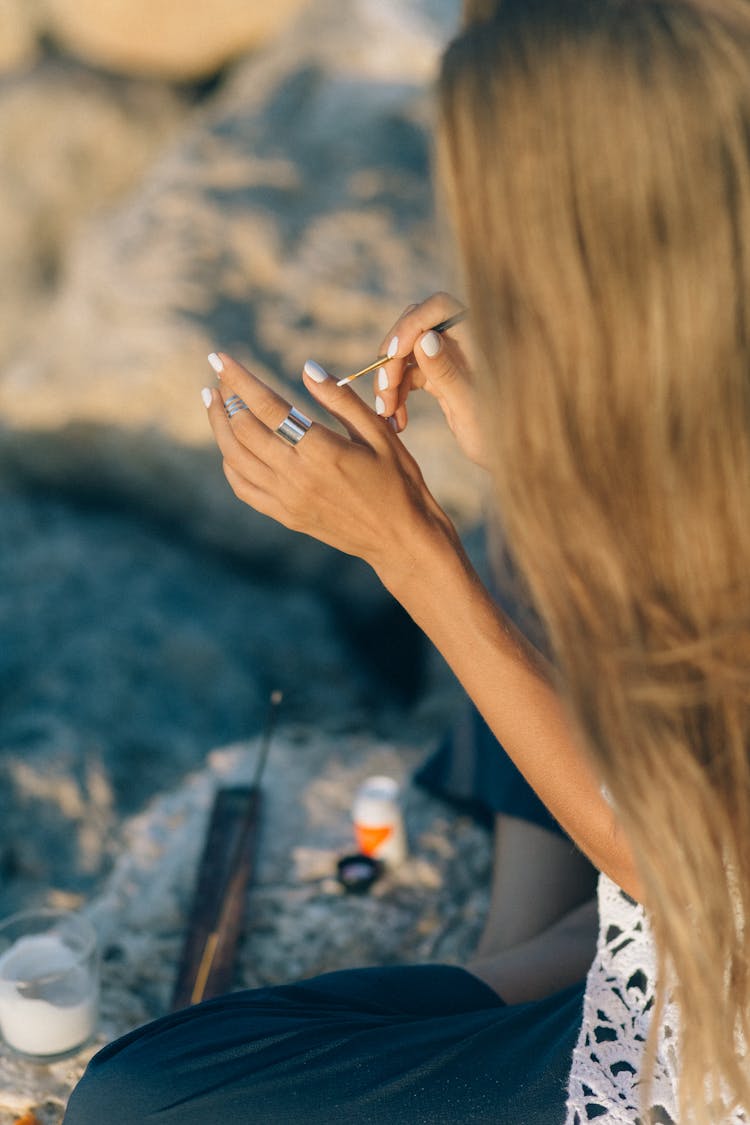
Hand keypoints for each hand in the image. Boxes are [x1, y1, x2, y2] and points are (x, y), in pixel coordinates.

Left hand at [202, 353, 459, 582]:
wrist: (401, 538)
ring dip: (219, 426)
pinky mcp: (285, 516)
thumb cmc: (399, 481)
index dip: (239, 378)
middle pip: (243, 429)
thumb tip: (307, 367)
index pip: (267, 406)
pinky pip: (243, 487)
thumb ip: (341, 399)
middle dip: (226, 397)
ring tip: (213, 401)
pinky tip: (230, 444)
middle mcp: (297, 476)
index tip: (219, 357)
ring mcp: (287, 499)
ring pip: (235, 457)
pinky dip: (230, 462)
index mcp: (322, 450)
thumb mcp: (380, 433)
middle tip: (220, 376)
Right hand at [375, 293, 486, 466]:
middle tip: (384, 394)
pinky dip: (397, 394)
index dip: (411, 324)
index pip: (439, 308)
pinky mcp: (441, 377)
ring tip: (386, 414)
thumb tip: (424, 338)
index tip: (392, 355)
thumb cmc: (502, 434)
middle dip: (394, 358)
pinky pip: (410, 375)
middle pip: (416, 328)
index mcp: (480, 338)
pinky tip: (396, 420)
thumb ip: (447, 372)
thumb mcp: (470, 405)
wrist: (513, 457)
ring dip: (390, 381)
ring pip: (407, 354)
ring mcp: (451, 358)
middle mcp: (464, 341)